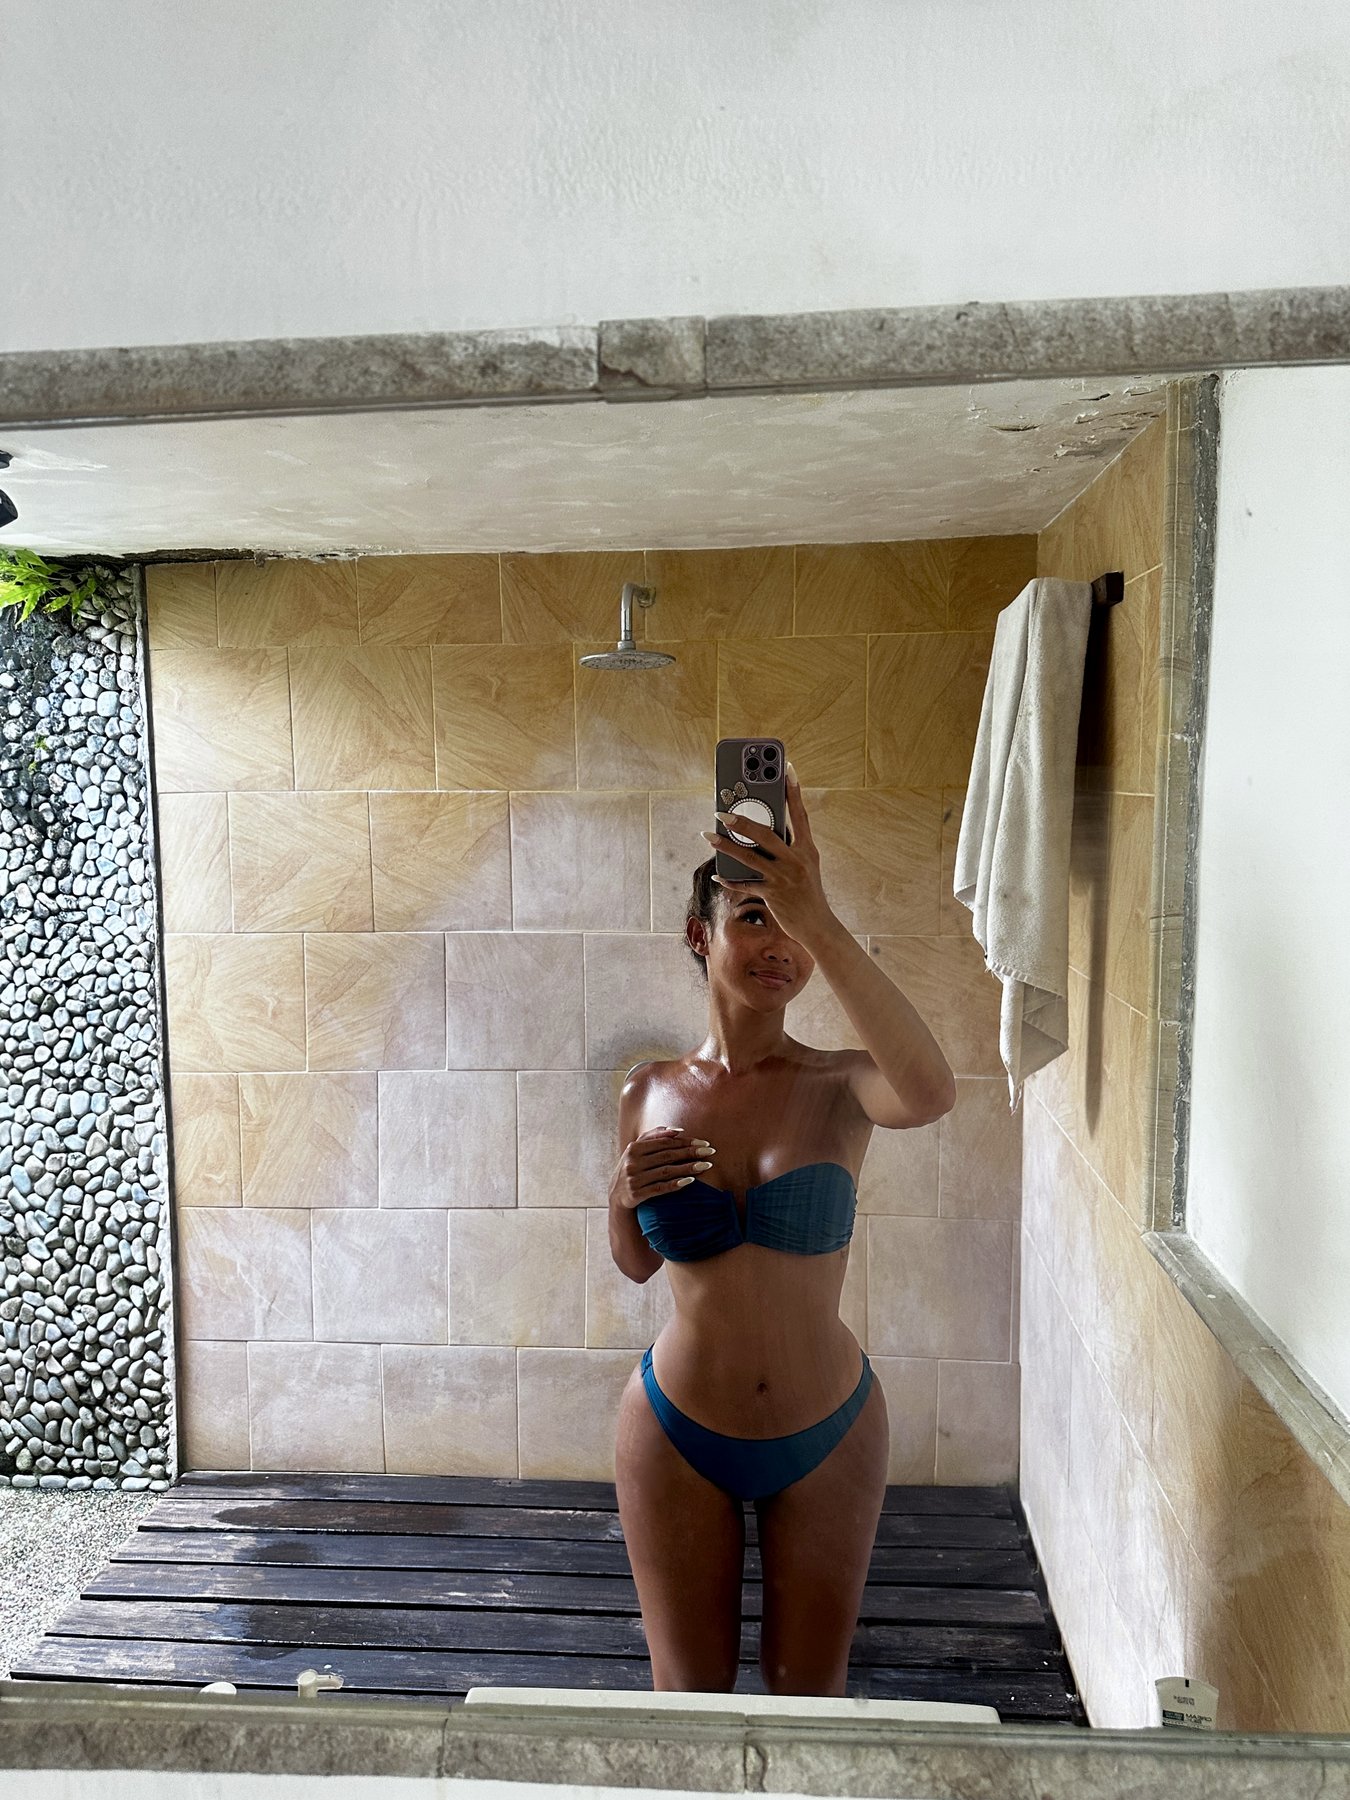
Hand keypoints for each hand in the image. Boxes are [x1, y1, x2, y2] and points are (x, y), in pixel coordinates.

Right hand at [610, 1126, 716, 1209]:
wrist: (616, 1195)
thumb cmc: (632, 1168)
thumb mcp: (636, 1151)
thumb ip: (653, 1137)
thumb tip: (677, 1130)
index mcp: (633, 1148)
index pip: (665, 1142)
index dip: (685, 1141)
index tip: (703, 1142)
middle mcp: (632, 1162)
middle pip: (667, 1155)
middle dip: (691, 1152)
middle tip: (710, 1151)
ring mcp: (634, 1178)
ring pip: (666, 1171)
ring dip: (688, 1168)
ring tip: (705, 1165)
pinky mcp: (636, 1194)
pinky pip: (660, 1188)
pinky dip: (676, 1184)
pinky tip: (690, 1181)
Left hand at [702, 763, 836, 948]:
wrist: (818, 925)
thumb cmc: (808, 893)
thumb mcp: (806, 865)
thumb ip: (789, 848)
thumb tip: (763, 830)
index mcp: (807, 849)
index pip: (800, 814)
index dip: (793, 791)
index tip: (786, 768)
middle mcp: (797, 860)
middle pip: (767, 834)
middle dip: (742, 821)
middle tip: (722, 812)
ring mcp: (784, 878)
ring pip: (750, 857)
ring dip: (726, 846)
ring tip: (708, 835)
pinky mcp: (774, 895)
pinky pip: (746, 884)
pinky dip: (730, 880)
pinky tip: (717, 875)